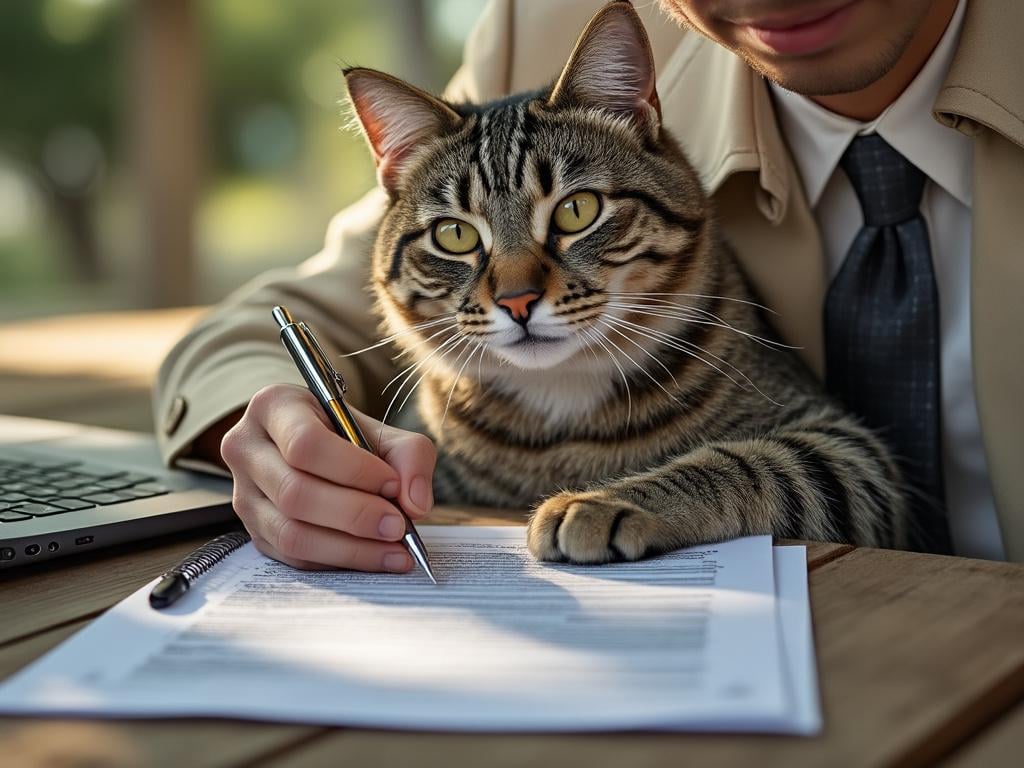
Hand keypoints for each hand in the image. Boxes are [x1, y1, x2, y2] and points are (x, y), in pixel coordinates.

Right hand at [220, 383, 435, 570]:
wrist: (321, 453)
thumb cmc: (350, 437)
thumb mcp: (384, 431)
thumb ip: (410, 457)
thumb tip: (414, 504)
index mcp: (273, 407)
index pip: (305, 443)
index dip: (352, 470)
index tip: (391, 485)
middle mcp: (247, 449)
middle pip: (295, 493)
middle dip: (355, 514)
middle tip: (398, 526)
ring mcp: (243, 495)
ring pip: (291, 533)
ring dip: (350, 548)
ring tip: (394, 550)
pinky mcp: (255, 533)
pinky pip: (294, 557)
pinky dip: (339, 561)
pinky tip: (374, 558)